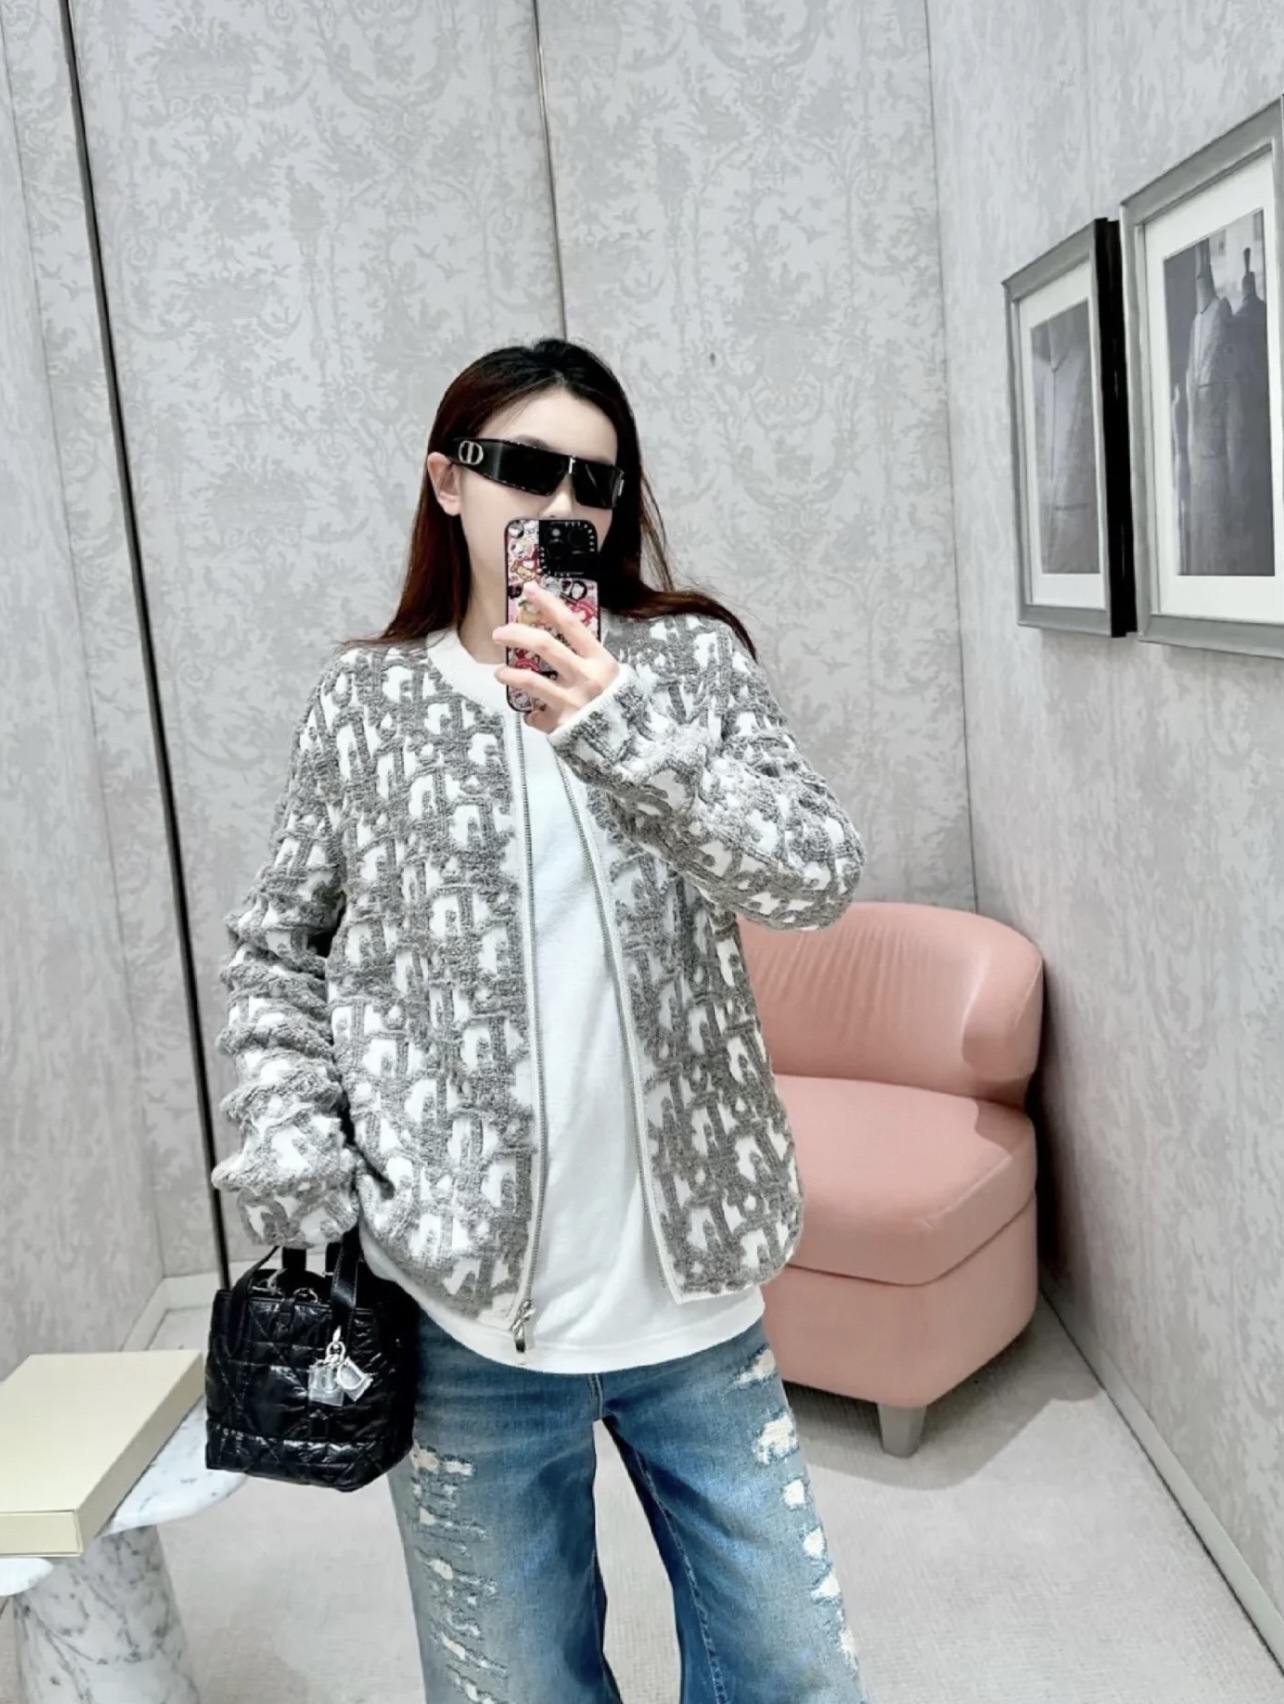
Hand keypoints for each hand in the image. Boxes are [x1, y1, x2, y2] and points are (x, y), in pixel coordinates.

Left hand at [493, 582, 620, 733]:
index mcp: (600, 661)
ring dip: (510, 674)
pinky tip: (533, 715)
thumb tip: (562, 640)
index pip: (571, 624)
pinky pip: (535, 716)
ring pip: (530, 680)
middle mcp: (586, 678)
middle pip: (544, 645)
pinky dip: (531, 715)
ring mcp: (572, 702)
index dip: (548, 604)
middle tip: (499, 633)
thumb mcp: (613, 676)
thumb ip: (589, 660)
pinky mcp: (561, 725)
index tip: (529, 589)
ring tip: (500, 673)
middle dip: (516, 634)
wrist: (630, 747)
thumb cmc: (619, 707)